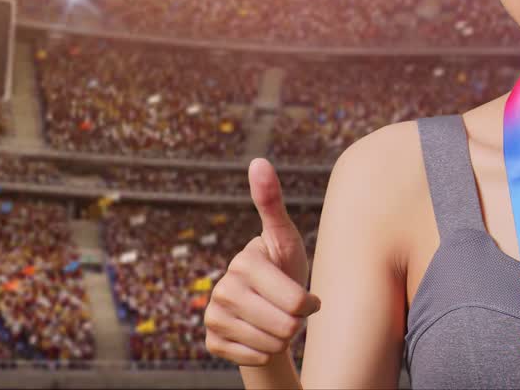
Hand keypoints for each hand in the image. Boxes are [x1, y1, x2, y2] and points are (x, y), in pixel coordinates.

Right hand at [204, 158, 320, 365]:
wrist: (267, 306)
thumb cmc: (283, 267)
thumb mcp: (285, 238)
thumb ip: (272, 202)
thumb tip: (258, 160)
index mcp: (244, 262)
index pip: (295, 303)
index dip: (308, 304)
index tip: (305, 296)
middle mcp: (222, 288)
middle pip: (285, 327)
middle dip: (296, 323)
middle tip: (289, 310)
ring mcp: (213, 316)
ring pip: (271, 345)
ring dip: (282, 338)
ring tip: (275, 320)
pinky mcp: (211, 341)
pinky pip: (255, 358)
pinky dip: (265, 352)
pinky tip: (259, 335)